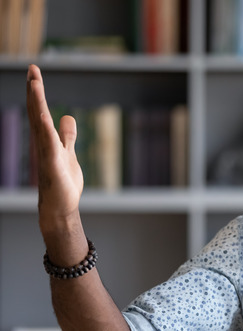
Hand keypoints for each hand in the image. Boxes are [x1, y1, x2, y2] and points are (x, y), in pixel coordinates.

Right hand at [26, 64, 83, 232]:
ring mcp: (46, 152)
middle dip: (35, 91)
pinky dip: (46, 130)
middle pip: (37, 112)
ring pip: (40, 123)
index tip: (35, 72)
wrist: (60, 206)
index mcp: (47, 138)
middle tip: (32, 69)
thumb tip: (67, 117)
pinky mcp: (53, 164)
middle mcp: (43, 143)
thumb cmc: (63, 182)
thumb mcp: (68, 152)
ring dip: (37, 104)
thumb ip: (67, 135)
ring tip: (35, 83)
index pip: (40, 110)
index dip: (37, 92)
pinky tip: (44, 116)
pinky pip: (49, 144)